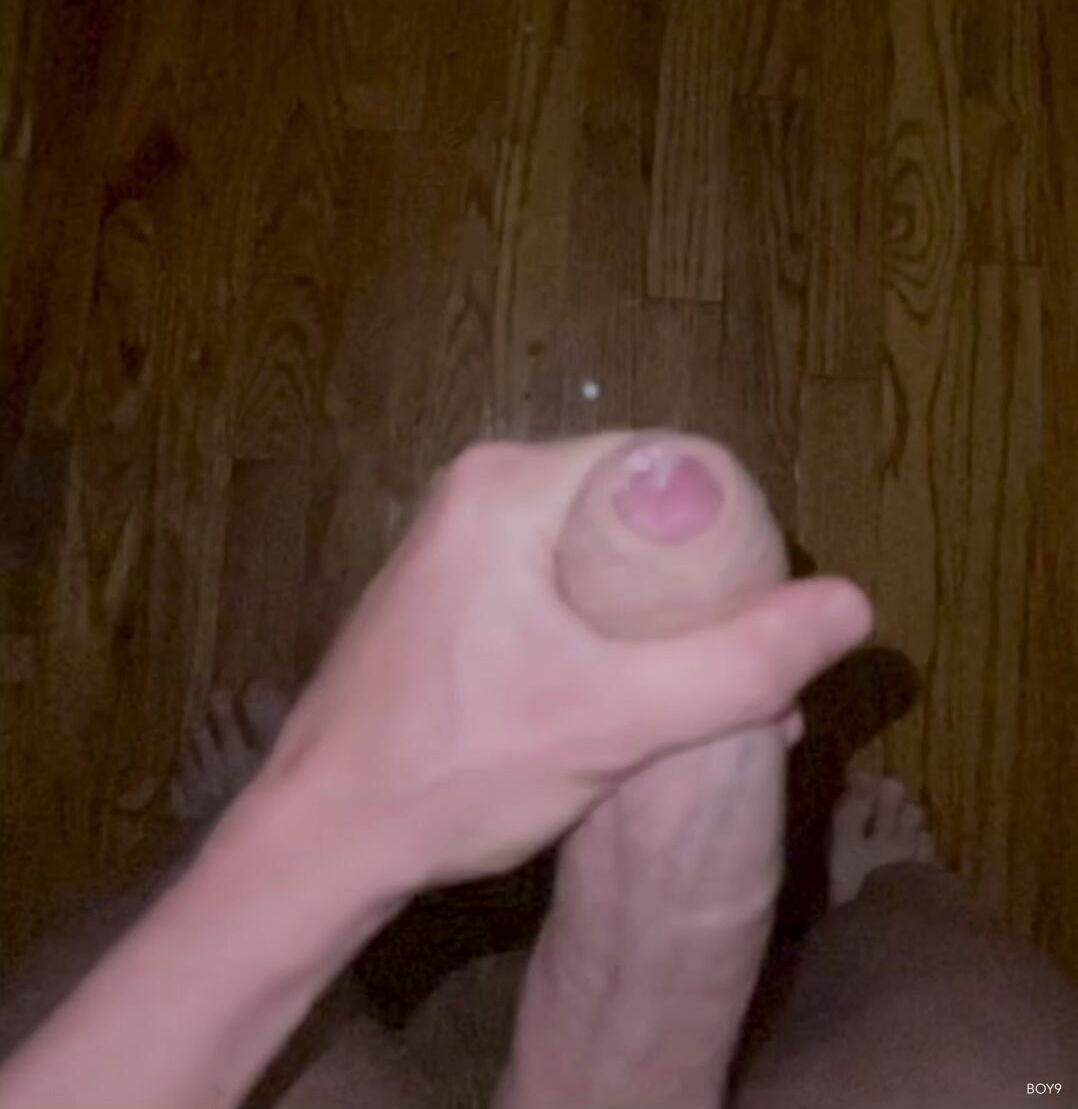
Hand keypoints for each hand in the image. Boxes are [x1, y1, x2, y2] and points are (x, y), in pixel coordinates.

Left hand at [253, 432, 871, 892]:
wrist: (318, 842)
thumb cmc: (456, 769)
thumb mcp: (615, 721)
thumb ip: (737, 665)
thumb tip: (855, 606)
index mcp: (510, 483)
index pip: (664, 461)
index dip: (736, 528)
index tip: (774, 607)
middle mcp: (481, 488)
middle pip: (635, 508)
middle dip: (707, 587)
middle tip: (759, 666)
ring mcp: (458, 539)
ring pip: (600, 554)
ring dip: (664, 620)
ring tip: (721, 700)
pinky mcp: (450, 592)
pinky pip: (559, 584)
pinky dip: (611, 632)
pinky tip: (645, 701)